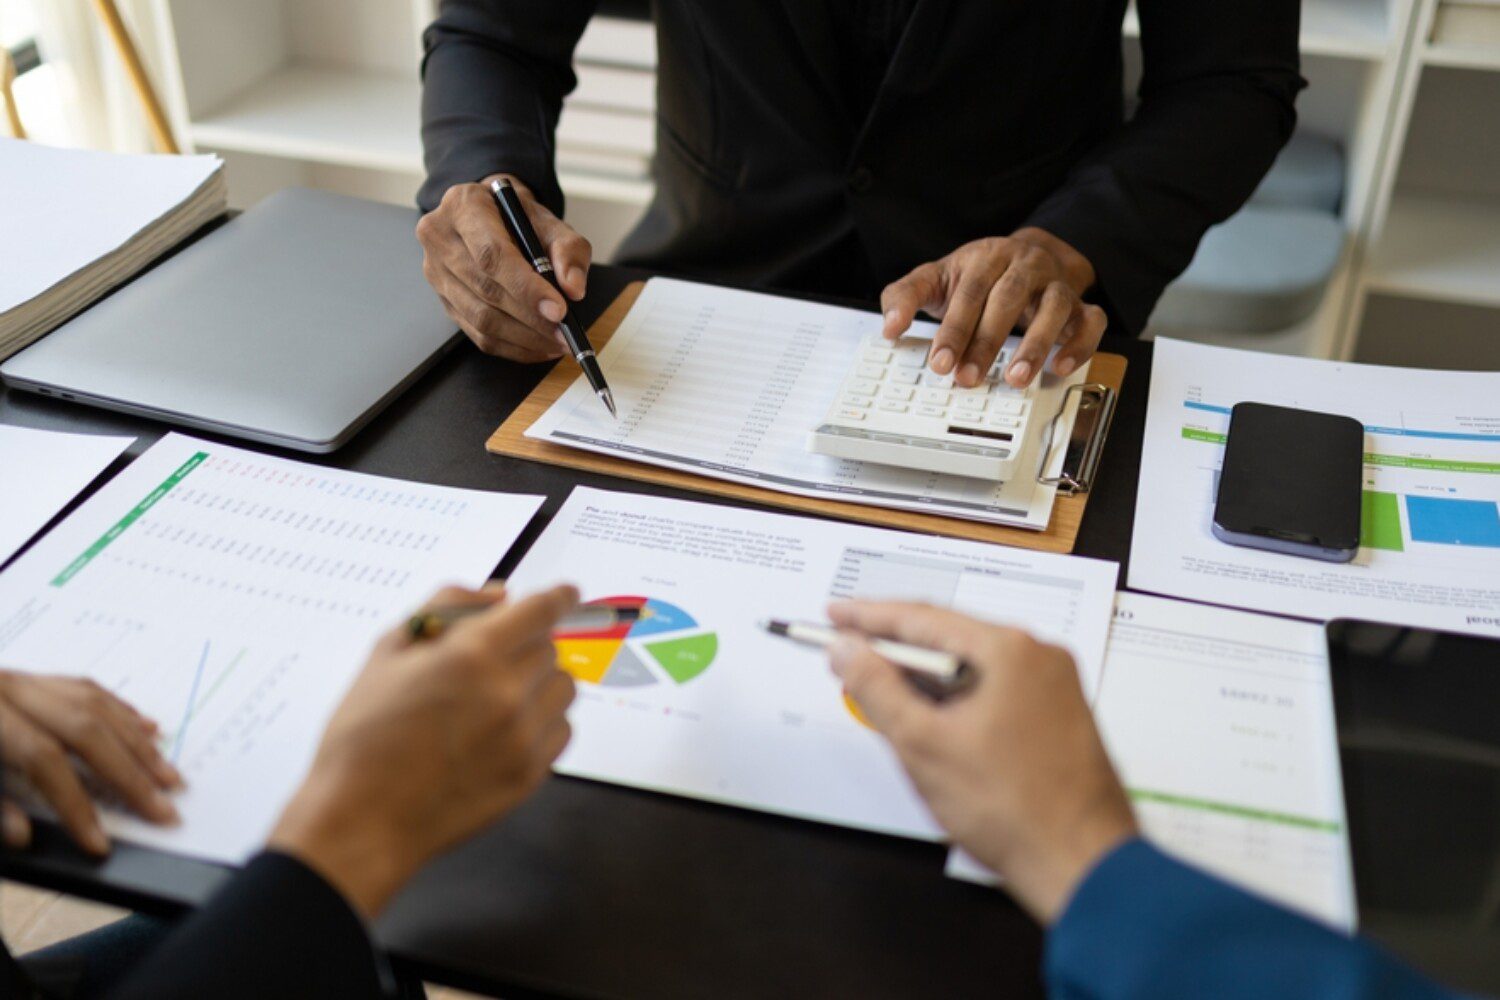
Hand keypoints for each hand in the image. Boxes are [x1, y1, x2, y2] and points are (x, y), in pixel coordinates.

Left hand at [0, 672, 181, 855]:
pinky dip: (121, 710)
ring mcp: (19, 677)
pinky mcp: (26, 676)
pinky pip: (85, 687)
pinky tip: (146, 730)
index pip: (43, 760)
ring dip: (136, 743)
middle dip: (129, 773)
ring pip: (93, 704)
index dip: (75, 805)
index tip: (101, 843)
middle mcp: (6, 688)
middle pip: (84, 728)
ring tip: (166, 775)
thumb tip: (23, 834)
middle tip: (164, 807)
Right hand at [268, 584, 578, 917]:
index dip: (557, 596)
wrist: (361, 819)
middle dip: (527, 644)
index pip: (540, 610)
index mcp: (471, 654)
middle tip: (493, 660)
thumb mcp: (387, 653)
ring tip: (498, 697)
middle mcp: (506, 692)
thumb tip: (498, 595)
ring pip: (563, 687)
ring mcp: (522, 737)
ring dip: (540, 681)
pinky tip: (505, 730)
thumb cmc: (364, 737)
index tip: (566, 593)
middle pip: (550, 646)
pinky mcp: (529, 775)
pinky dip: (543, 722)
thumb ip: (446, 608)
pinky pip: (562, 730)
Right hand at [416, 174, 591, 362]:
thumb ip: (568, 250)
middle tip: (565, 333)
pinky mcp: (444, 301)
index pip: (492, 255)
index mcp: (464, 206)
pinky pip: (478, 334)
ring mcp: (436, 272)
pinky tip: (539, 346)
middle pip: (486, 290)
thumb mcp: (551, 221)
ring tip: (558, 342)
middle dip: (532, 319)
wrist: (493, 217)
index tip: (559, 310)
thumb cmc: (519, 219)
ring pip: (481, 318)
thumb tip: (573, 288)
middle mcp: (440, 237)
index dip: (526, 287)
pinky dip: (513, 347)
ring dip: (525, 338)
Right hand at [826, 602, 1135, 922]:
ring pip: (971, 665)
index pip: (923, 617)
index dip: (868, 616)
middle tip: (848, 652)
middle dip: (894, 647)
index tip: (835, 615)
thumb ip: (876, 689)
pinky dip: (955, 696)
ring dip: (924, 676)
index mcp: (1011, 650)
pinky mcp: (1056, 714)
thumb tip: (846, 649)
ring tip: (880, 688)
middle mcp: (1039, 656)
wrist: (1081, 863)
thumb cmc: (1013, 810)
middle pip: (950, 636)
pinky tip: (928, 716)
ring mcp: (1053, 685)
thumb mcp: (923, 745)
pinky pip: (994, 688)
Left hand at [880, 228, 1106, 389]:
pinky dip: (1080, 344)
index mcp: (987, 258)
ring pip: (1054, 309)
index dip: (954, 330)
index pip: (969, 293)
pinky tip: (1060, 366)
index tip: (940, 363)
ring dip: (1035, 345)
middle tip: (968, 378)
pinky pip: (1091, 322)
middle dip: (986, 342)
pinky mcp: (1080, 305)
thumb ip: (905, 297)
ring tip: (1015, 378)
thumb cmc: (977, 276)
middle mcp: (1025, 266)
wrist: (1027, 256)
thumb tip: (889, 327)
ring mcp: (1056, 285)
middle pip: (1007, 299)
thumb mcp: (935, 279)